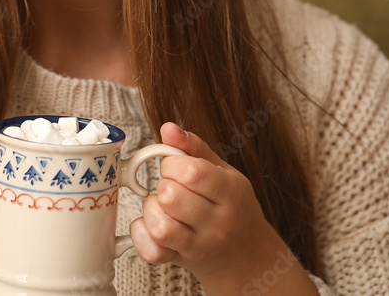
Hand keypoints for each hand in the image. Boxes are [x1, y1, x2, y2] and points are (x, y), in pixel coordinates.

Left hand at [129, 122, 309, 293]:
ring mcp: (200, 246)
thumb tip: (168, 128)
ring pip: (159, 225)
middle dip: (162, 186)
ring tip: (162, 207)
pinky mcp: (181, 261)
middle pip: (170, 197)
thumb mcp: (223, 172)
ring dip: (151, 211)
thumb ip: (194, 147)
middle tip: (171, 188)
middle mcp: (218, 222)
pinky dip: (142, 235)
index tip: (174, 167)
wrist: (246, 256)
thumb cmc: (231, 207)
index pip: (191, 173)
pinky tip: (150, 225)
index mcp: (231, 192)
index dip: (172, 164)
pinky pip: (151, 251)